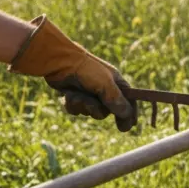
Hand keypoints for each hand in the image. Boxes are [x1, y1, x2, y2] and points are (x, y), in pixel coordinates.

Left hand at [8, 16, 136, 131]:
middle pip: (108, 111)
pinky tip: (68, 95)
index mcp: (116, 82)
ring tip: (76, 94)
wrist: (58, 61)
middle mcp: (104, 88)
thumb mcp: (105, 85)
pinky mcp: (75, 96)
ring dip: (83, 105)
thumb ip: (117, 101)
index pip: (129, 101)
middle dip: (97, 109)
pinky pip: (77, 110)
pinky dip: (72, 104)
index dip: (130, 113)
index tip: (130, 126)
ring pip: (91, 112)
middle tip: (91, 104)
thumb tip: (128, 116)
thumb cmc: (85, 70)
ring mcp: (89, 93)